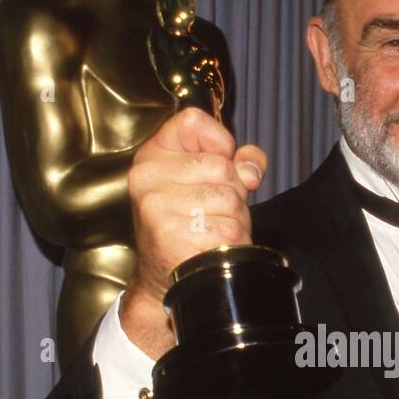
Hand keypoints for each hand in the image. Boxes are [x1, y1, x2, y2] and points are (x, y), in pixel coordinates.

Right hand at [119, 107, 267, 357]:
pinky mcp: (169, 232)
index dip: (219, 142)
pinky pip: (227, 228)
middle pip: (222, 166)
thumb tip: (252, 166)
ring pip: (229, 198)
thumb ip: (237, 163)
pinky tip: (212, 247)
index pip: (192, 121)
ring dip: (234, 220)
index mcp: (152, 156)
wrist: (164, 277)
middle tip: (213, 213)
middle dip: (233, 193)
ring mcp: (155, 204)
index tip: (218, 165)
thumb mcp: (208, 184)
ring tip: (212, 231)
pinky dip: (231, 242)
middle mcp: (147, 176)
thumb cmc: (188, 226)